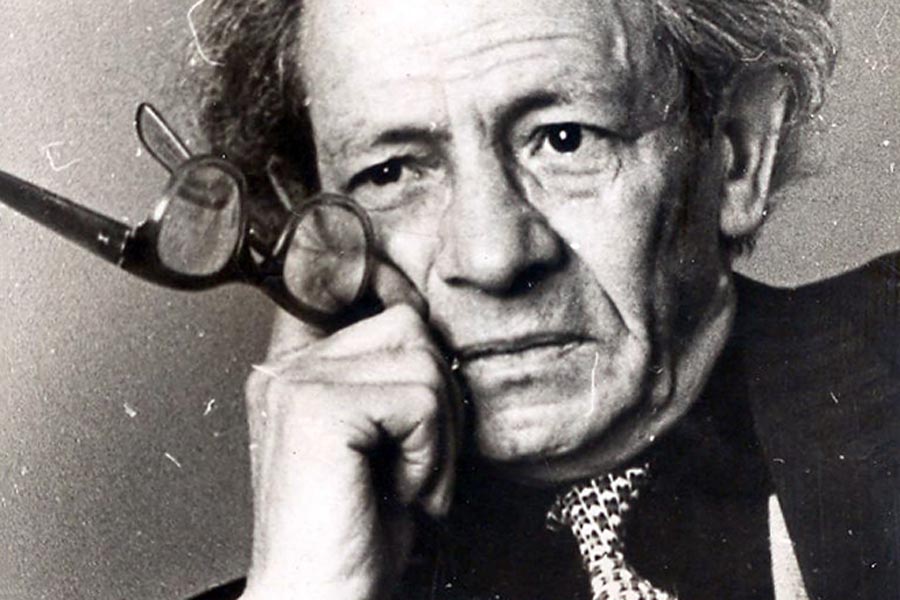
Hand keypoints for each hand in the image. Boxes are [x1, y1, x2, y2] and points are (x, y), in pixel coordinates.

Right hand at [240, 259, 460, 599]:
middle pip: (408, 325)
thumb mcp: (382, 441)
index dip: (403, 308)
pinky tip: (402, 494)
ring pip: (422, 361)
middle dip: (438, 399)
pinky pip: (420, 401)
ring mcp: (296, 384)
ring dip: (440, 436)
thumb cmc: (355, 535)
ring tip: (408, 483)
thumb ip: (391, 376)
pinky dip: (431, 456)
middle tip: (420, 464)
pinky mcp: (316, 409)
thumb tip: (427, 321)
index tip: (424, 364)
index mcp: (296, 372)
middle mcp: (286, 369)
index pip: (356, 291)